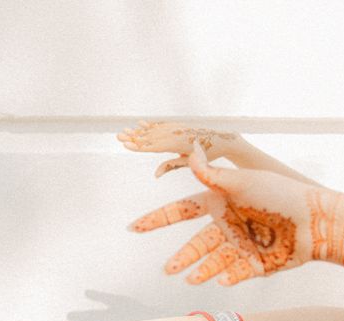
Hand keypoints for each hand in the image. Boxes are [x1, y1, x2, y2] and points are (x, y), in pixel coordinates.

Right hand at [117, 120, 244, 176]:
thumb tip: (155, 174)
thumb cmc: (208, 155)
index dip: (139, 146)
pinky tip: (141, 124)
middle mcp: (177, 134)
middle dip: (134, 137)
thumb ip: (171, 166)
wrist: (224, 139)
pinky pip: (162, 125)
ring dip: (139, 131)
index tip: (126, 144)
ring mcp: (178, 128)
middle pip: (151, 136)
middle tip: (118, 136)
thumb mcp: (190, 163)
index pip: (154, 146)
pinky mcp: (180, 125)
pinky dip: (151, 125)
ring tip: (125, 131)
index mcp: (179, 145)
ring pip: (155, 130)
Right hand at [129, 142, 343, 284]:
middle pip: (196, 244)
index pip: (182, 211)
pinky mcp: (256, 264)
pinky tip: (218, 281)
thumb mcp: (242, 181)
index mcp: (221, 203)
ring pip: (213, 261)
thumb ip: (212, 172)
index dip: (158, 219)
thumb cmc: (282, 194)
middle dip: (181, 257)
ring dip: (200, 270)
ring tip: (190, 278)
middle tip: (167, 269)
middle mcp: (228, 225)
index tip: (135, 227)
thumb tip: (191, 149)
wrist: (319, 221)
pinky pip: (235, 273)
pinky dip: (226, 277)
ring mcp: (241, 246)